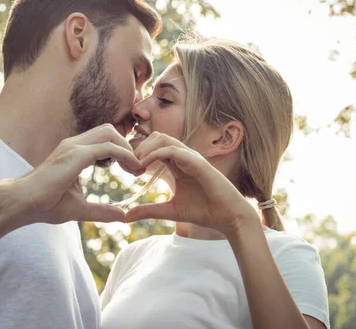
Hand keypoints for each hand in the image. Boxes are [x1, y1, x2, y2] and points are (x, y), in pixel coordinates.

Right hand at [11, 124, 144, 224]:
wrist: (24, 203)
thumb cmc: (46, 205)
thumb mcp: (80, 208)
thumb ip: (101, 211)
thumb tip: (122, 215)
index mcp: (74, 152)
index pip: (104, 139)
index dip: (122, 150)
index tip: (132, 169)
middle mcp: (74, 144)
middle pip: (110, 130)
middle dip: (127, 145)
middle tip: (136, 168)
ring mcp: (74, 146)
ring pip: (110, 133)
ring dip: (128, 148)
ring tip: (136, 169)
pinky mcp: (76, 154)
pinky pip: (108, 147)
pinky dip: (124, 155)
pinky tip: (132, 168)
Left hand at [125, 132, 258, 232]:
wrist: (228, 217)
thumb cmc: (205, 212)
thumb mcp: (170, 211)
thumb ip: (149, 210)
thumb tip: (126, 216)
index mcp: (178, 164)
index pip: (154, 148)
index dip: (138, 155)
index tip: (127, 170)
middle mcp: (184, 157)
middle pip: (156, 138)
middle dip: (139, 148)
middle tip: (128, 165)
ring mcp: (191, 157)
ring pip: (163, 139)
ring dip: (145, 148)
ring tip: (135, 164)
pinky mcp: (197, 162)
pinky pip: (173, 150)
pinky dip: (155, 154)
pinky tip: (143, 165)